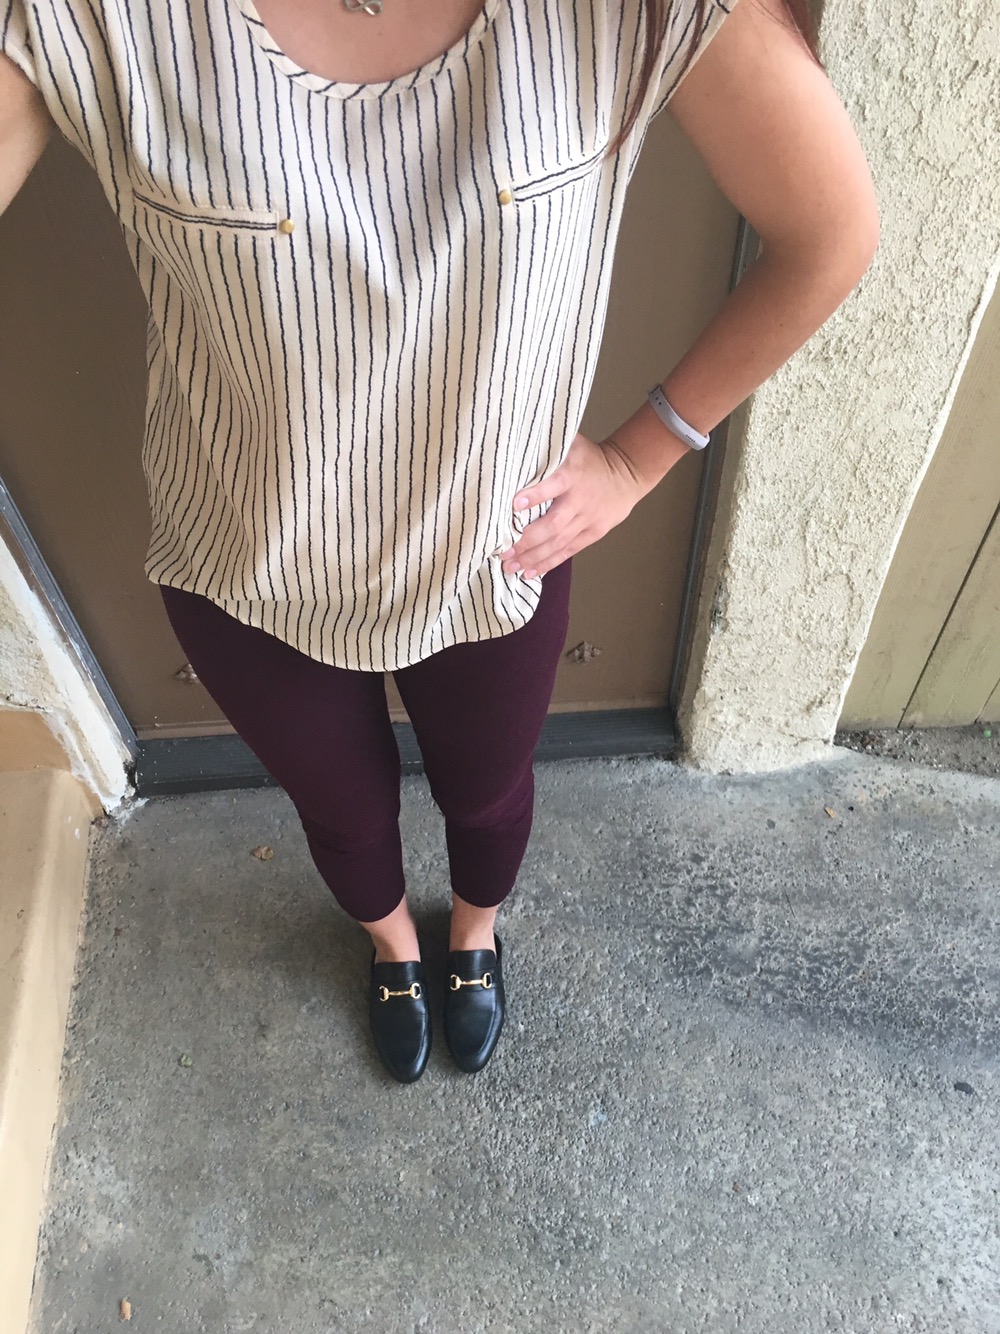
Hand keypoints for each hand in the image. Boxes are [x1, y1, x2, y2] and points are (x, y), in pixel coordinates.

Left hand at [500, 432, 649, 578]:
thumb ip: (547, 448)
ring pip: (559, 542)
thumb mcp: (572, 444)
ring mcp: (588, 519)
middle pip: (553, 524)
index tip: (514, 505)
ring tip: (511, 568)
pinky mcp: (594, 532)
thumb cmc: (588, 458)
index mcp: (573, 474)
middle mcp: (580, 499)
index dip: (535, 495)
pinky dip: (550, 562)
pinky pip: (569, 550)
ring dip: (533, 557)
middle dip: (527, 540)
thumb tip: (513, 449)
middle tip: (504, 552)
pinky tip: (531, 573)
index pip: (553, 485)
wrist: (627, 473)